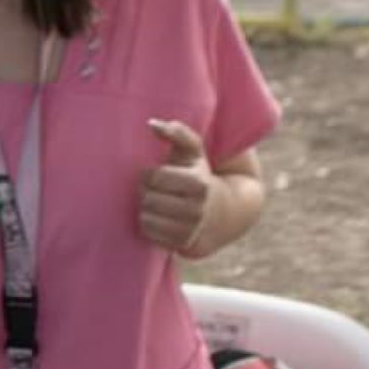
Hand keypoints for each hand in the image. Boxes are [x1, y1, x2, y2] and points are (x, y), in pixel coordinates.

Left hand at [140, 119, 213, 251]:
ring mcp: (189, 229)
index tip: (153, 174)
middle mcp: (196, 209)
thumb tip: (150, 124)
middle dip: (146, 192)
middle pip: (148, 198)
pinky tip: (159, 217)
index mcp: (199, 184)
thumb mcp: (194, 152)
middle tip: (154, 189)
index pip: (153, 177)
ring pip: (146, 217)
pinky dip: (148, 223)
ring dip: (146, 208)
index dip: (148, 174)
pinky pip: (148, 232)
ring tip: (157, 202)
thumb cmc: (200, 176)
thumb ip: (177, 133)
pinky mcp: (180, 244)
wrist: (223, 213)